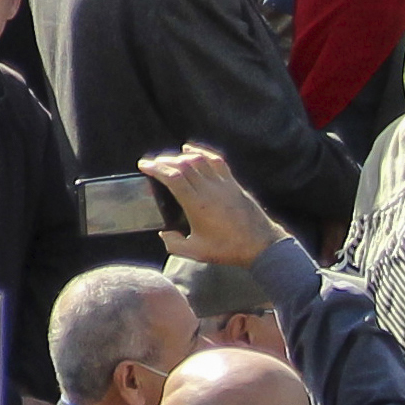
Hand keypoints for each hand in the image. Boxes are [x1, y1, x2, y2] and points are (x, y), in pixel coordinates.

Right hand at [140, 143, 280, 267]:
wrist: (261, 246)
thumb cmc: (228, 249)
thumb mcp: (196, 253)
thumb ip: (174, 244)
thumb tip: (164, 234)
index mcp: (197, 205)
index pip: (172, 177)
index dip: (155, 168)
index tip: (144, 165)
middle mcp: (209, 190)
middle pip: (182, 165)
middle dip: (164, 160)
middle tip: (153, 163)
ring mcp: (223, 184)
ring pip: (198, 160)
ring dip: (180, 156)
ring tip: (170, 159)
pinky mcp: (233, 184)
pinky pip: (216, 161)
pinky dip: (202, 152)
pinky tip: (192, 151)